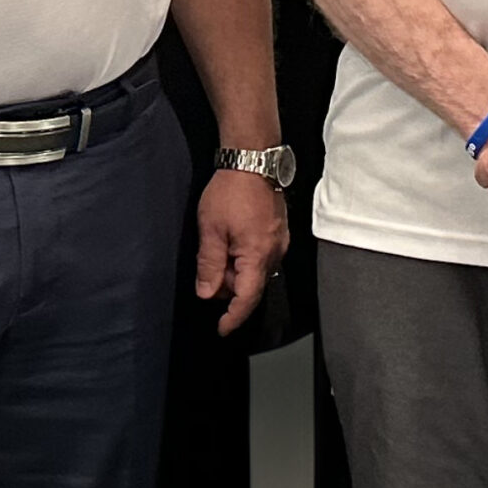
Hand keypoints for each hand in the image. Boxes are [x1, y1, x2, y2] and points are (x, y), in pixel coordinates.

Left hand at [195, 171, 289, 334]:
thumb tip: (207, 293)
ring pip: (256, 270)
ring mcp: (280, 241)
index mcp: (258, 255)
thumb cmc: (231, 191)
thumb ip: (210, 265)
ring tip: (218, 244)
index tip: (221, 328)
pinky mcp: (280, 231)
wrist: (253, 160)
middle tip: (208, 269)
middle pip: (252, 285)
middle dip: (229, 286)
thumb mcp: (210, 229)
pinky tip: (231, 239)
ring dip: (236, 269)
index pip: (247, 298)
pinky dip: (245, 257)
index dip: (233, 317)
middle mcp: (275, 252)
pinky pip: (262, 255)